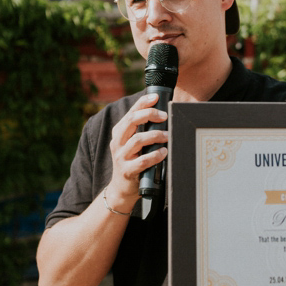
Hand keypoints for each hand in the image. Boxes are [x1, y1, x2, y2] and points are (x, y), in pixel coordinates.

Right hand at [103, 91, 168, 209]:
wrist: (121, 188)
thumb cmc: (133, 161)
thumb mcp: (133, 144)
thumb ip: (142, 130)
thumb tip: (162, 114)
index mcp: (119, 133)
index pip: (130, 112)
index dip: (142, 103)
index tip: (155, 97)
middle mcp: (117, 142)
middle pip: (131, 122)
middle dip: (149, 115)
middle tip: (165, 116)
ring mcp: (121, 157)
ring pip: (137, 140)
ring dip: (155, 136)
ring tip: (168, 136)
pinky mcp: (127, 171)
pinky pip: (142, 161)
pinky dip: (155, 156)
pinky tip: (164, 153)